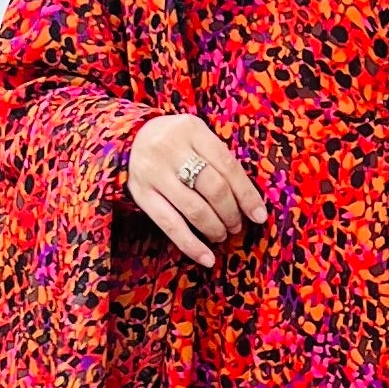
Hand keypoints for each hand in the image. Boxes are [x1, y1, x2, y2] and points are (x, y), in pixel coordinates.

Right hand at [126, 115, 267, 268]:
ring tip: (222, 234)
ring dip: (214, 228)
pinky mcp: (141, 194)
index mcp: (191, 129)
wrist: (128, 139)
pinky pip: (170, 225)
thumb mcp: (195, 135)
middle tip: (237, 225)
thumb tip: (248, 199)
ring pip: (194, 208)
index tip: (260, 216)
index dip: (247, 194)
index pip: (227, 165)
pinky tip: (207, 258)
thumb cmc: (174, 140)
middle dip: (231, 213)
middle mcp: (170, 149)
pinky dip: (191, 245)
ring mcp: (153, 172)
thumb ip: (217, 158)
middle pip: (212, 188)